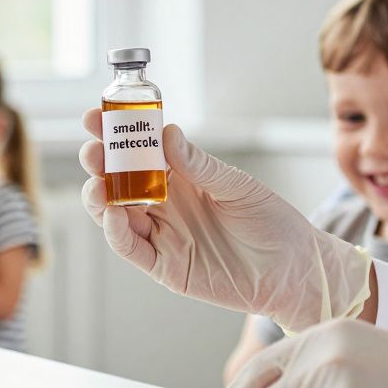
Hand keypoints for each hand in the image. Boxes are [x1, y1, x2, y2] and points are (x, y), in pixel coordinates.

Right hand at [80, 108, 371, 331]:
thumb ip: (199, 165)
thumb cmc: (271, 222)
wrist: (293, 269)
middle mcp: (165, 204)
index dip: (115, 135)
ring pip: (115, 213)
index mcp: (181, 178)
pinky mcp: (164, 266)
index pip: (138, 152)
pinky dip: (116, 230)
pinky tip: (112, 212)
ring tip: (97, 180)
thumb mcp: (237, 186)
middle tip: (93, 149)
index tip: (95, 118)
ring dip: (99, 196)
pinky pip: (131, 247)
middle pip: (118, 181)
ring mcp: (162, 234)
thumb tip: (167, 134)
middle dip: (100, 163)